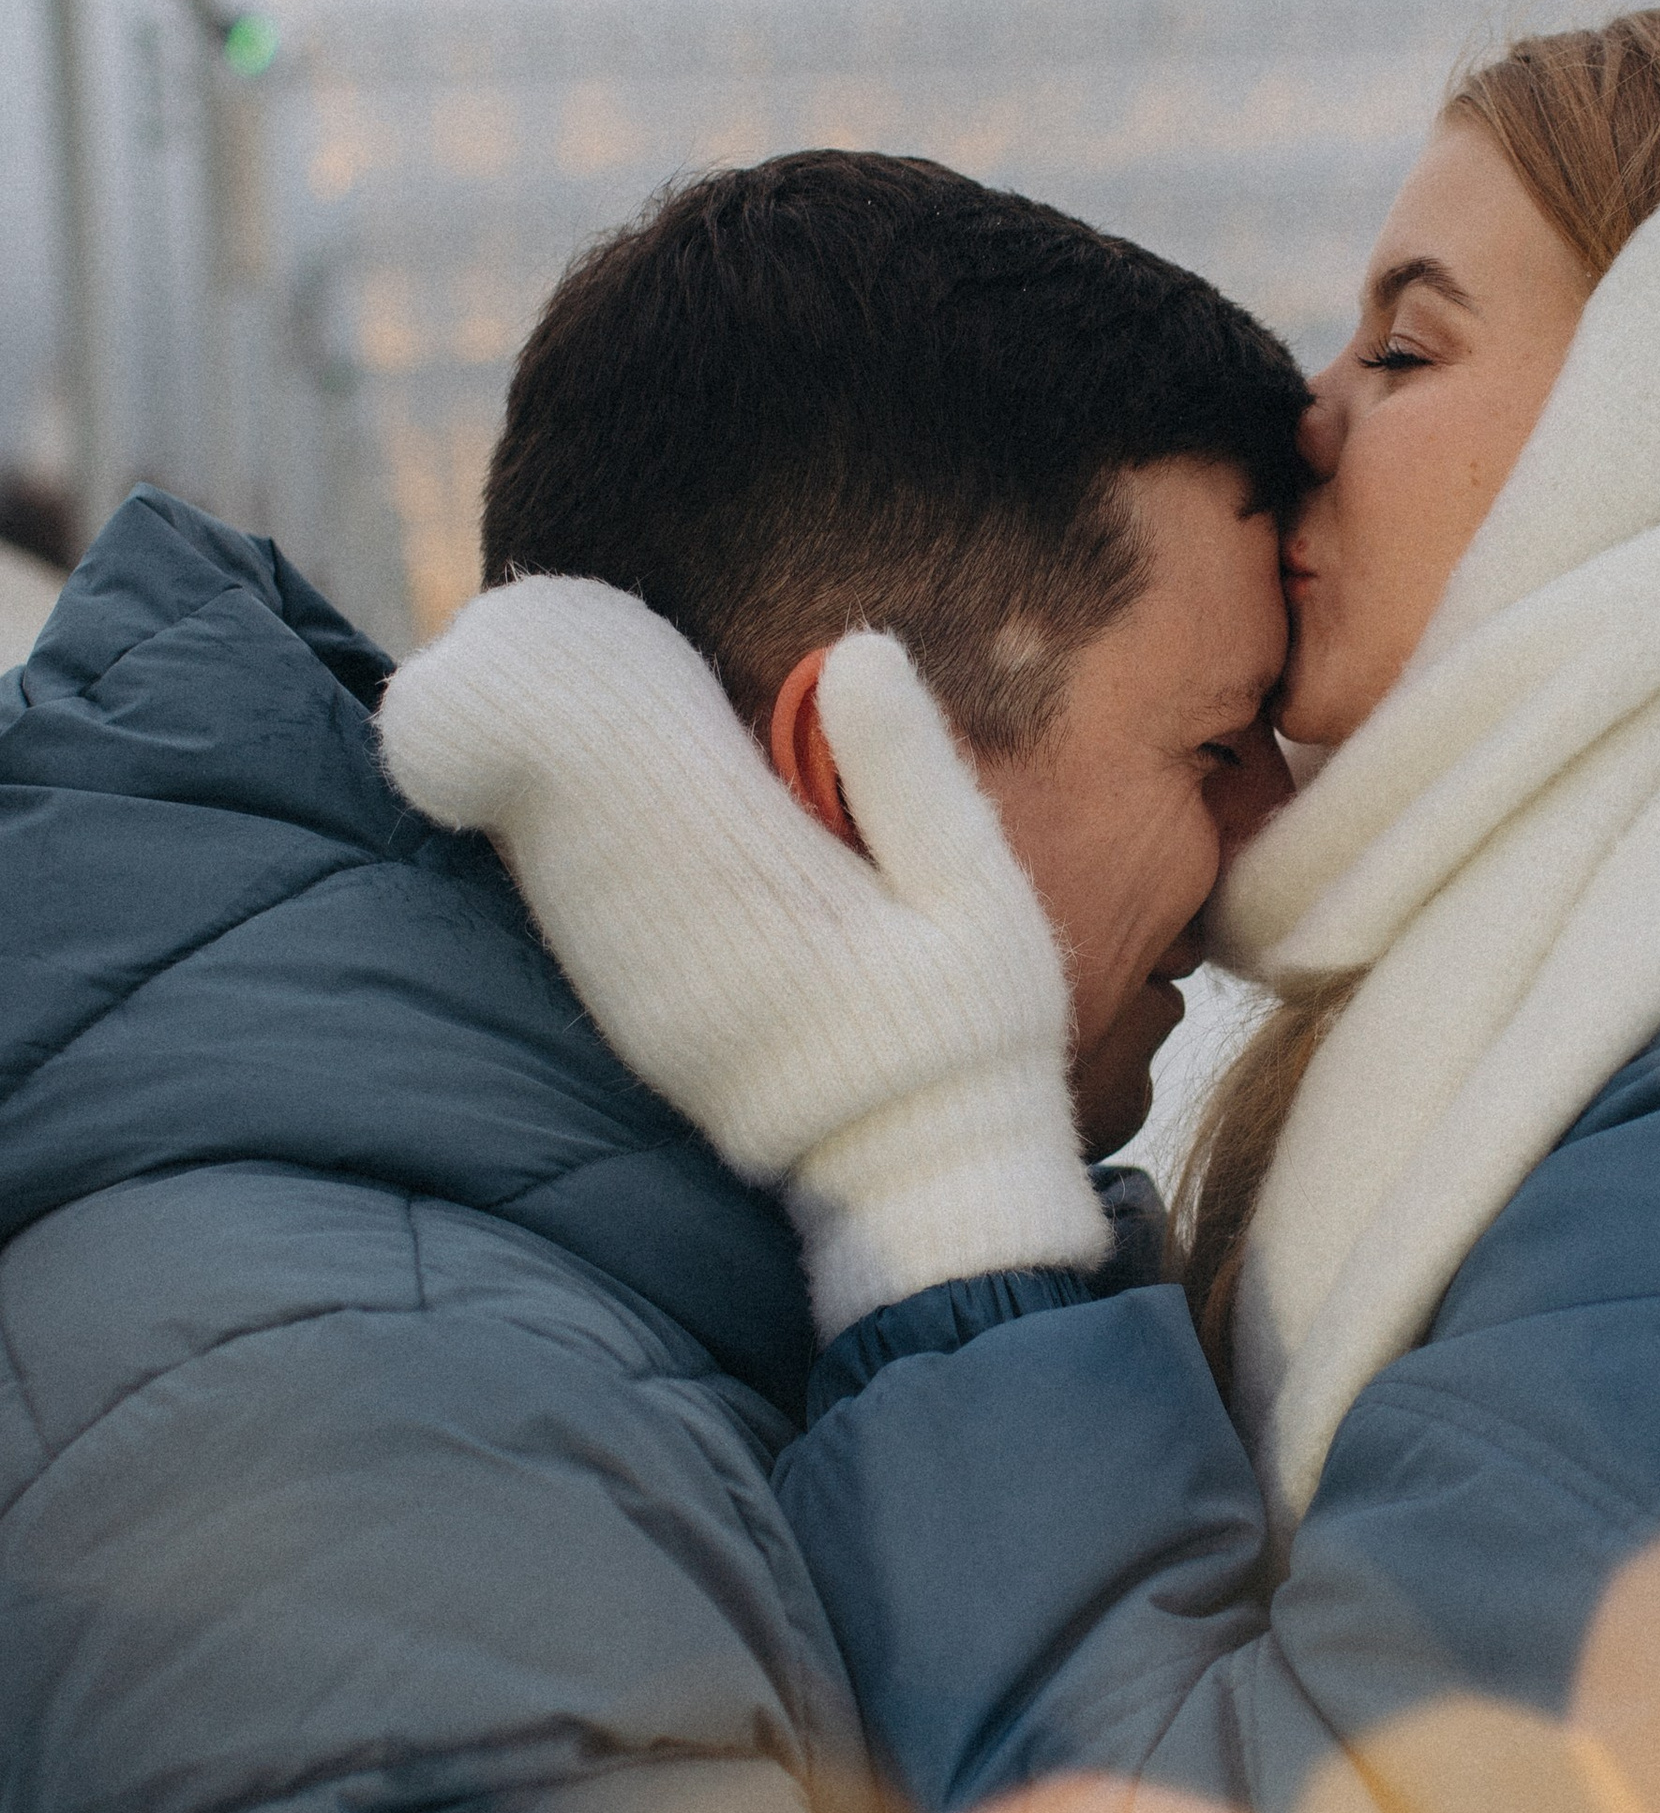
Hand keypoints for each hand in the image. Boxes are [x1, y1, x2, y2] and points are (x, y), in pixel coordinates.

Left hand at [379, 580, 1105, 1330]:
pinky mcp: (632, 1025)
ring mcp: (636, 990)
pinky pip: (570, 911)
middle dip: (546, 719)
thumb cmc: (969, 1040)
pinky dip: (558, 844)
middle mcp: (666, 941)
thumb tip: (855, 649)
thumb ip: (912, 776)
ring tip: (544, 696)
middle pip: (564, 801)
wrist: (918, 1188)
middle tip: (529, 631)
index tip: (592, 624)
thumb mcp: (977, 898)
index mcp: (752, 894)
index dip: (591, 688)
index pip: (637, 762)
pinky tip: (566, 797)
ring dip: (543, 780)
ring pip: (550, 859)